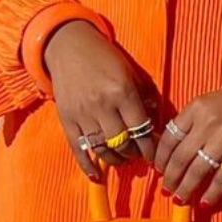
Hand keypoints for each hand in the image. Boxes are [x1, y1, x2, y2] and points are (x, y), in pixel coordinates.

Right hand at [44, 20, 160, 183]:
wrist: (69, 46)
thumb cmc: (105, 58)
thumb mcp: (130, 72)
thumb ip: (144, 97)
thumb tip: (155, 125)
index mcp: (121, 92)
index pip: (141, 129)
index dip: (150, 147)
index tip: (155, 154)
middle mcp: (102, 105)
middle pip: (122, 143)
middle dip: (134, 154)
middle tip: (139, 155)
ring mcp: (82, 114)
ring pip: (102, 149)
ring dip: (116, 159)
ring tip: (123, 158)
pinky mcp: (67, 119)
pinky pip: (78, 148)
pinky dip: (87, 165)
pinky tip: (96, 175)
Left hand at [153, 80, 221, 207]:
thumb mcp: (211, 103)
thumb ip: (193, 121)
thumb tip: (175, 150)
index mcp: (196, 107)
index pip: (169, 137)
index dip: (161, 158)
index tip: (158, 170)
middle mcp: (208, 122)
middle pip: (180, 157)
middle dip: (170, 178)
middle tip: (167, 189)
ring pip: (197, 171)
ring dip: (186, 188)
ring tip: (181, 199)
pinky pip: (221, 178)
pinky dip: (212, 193)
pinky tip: (205, 202)